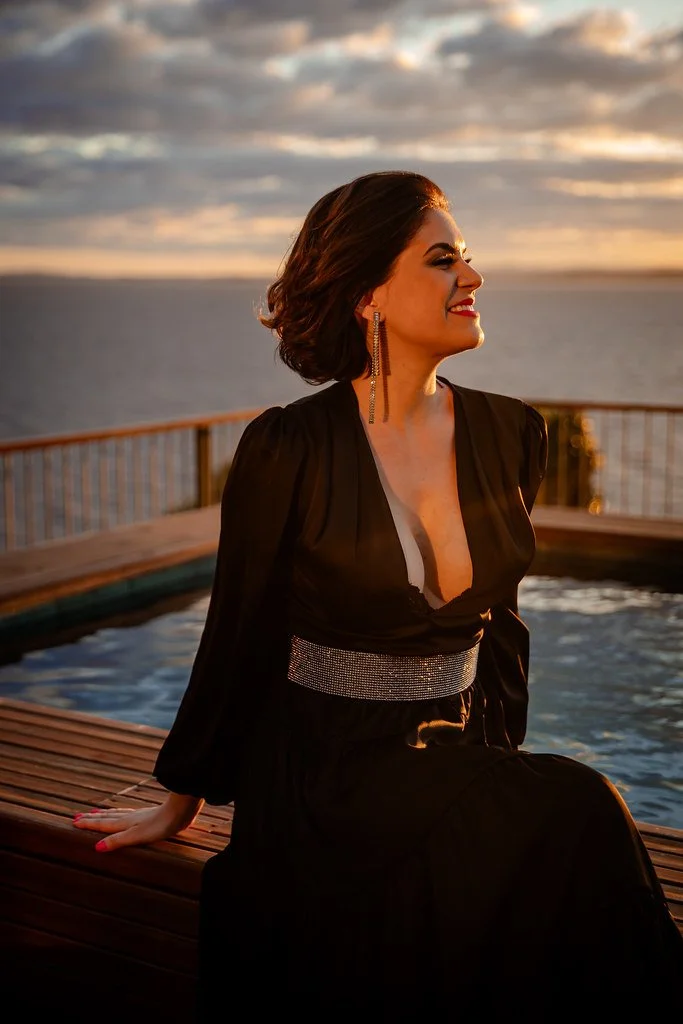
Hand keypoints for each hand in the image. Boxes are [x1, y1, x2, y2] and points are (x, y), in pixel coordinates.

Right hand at [72, 793, 203, 851]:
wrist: (180, 810)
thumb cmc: (160, 825)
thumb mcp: (136, 836)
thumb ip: (118, 841)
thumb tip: (97, 847)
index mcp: (125, 823)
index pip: (102, 824)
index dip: (88, 824)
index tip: (74, 822)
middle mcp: (130, 817)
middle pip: (107, 817)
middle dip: (92, 818)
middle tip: (78, 817)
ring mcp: (140, 815)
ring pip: (117, 814)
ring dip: (104, 814)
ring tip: (95, 812)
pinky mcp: (149, 815)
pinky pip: (127, 814)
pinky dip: (119, 814)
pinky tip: (124, 814)